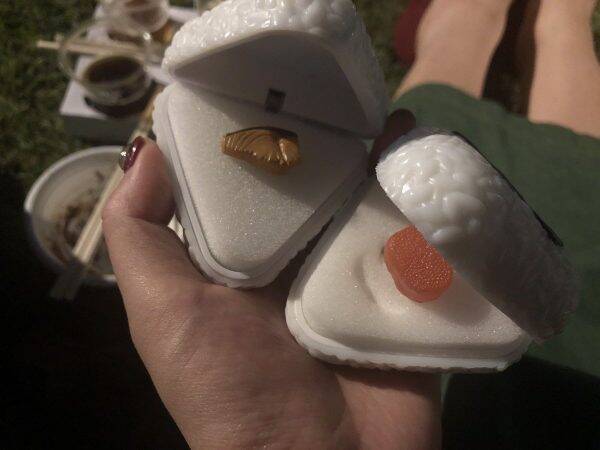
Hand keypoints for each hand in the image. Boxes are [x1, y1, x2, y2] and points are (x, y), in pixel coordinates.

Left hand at [102, 111, 439, 448]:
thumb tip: (146, 150)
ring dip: (386, 164)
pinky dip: (432, 208)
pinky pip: (423, 245)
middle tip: (346, 99)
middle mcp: (303, 262)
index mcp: (249, 259)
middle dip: (334, 144)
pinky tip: (439, 169)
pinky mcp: (407, 300)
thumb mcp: (164, 311)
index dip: (264, 138)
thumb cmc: (230, 388)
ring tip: (395, 121)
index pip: (256, 184)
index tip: (275, 90)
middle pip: (321, 189)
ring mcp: (359, 279)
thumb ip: (141, 236)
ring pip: (373, 207)